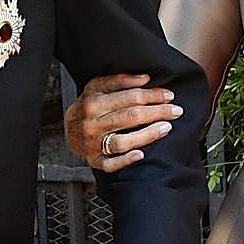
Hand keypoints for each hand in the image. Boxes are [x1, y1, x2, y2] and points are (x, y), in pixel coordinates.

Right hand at [64, 73, 182, 172]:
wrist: (68, 128)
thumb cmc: (88, 106)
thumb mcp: (97, 86)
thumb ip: (120, 80)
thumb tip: (144, 79)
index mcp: (94, 103)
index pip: (130, 98)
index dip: (152, 96)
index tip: (169, 96)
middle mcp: (92, 124)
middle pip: (131, 117)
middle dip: (157, 113)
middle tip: (175, 111)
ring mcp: (93, 144)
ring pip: (123, 141)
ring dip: (147, 135)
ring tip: (166, 127)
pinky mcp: (94, 160)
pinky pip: (111, 164)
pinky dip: (126, 160)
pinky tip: (141, 154)